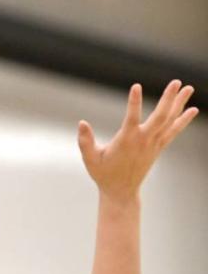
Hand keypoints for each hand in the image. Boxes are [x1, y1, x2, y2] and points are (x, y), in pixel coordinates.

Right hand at [78, 80, 196, 201]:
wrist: (121, 191)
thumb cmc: (103, 174)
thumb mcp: (90, 159)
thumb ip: (85, 141)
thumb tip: (81, 123)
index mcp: (126, 142)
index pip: (131, 118)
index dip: (134, 103)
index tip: (136, 86)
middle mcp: (143, 141)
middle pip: (160, 117)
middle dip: (168, 99)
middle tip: (176, 82)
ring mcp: (153, 144)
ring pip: (169, 121)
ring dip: (179, 104)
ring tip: (189, 88)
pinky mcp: (158, 147)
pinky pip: (173, 131)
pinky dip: (183, 120)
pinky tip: (192, 109)